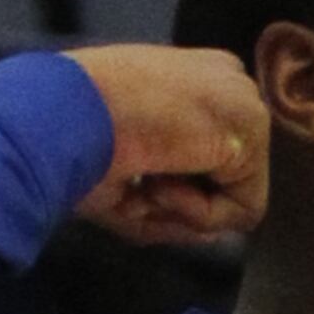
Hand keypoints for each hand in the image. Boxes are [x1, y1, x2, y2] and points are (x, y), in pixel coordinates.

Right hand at [63, 45, 267, 243]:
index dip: (175, 186)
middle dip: (183, 200)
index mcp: (192, 81)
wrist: (62, 114)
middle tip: (136, 187)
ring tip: (145, 180)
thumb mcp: (126, 170)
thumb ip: (176, 199)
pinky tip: (162, 184)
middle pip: (226, 175)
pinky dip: (198, 214)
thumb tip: (215, 233)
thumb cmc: (74, 137)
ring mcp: (242, 100)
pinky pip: (245, 207)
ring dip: (185, 207)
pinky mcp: (251, 124)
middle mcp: (225, 83)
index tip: (132, 179)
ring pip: (236, 195)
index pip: (210, 153)